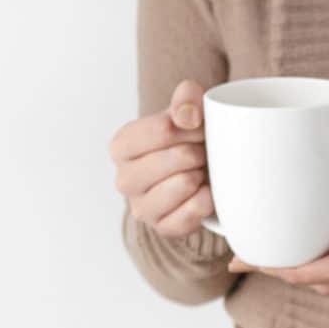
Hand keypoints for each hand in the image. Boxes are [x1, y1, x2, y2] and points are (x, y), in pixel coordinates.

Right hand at [110, 80, 213, 236]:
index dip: (192, 127)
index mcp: (121, 146)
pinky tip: (204, 193)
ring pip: (185, 184)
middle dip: (199, 152)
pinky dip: (206, 200)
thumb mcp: (187, 111)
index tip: (200, 128)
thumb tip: (188, 115)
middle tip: (201, 152)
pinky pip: (193, 212)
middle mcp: (124, 179)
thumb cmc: (187, 141)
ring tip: (199, 171)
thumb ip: (187, 99)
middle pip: (177, 158)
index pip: (164, 129)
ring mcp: (141, 208)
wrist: (196, 177)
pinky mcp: (162, 228)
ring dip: (202, 175)